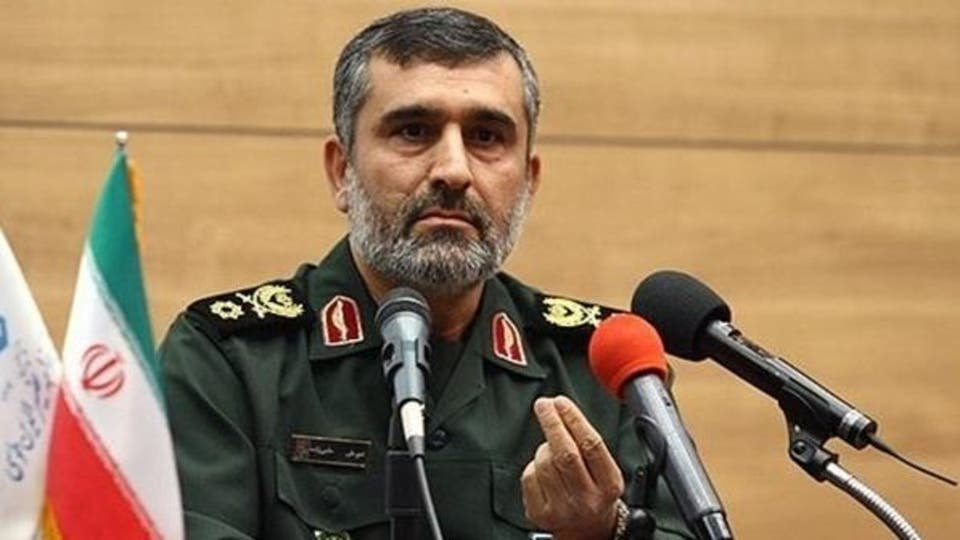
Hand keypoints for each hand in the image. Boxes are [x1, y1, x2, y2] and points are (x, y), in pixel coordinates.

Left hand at [521, 395, 623, 539]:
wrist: (587, 529)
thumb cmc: (595, 491)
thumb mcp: (605, 470)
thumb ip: (588, 444)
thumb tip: (560, 410)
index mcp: (609, 485)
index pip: (591, 445)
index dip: (574, 419)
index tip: (561, 402)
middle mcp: (587, 499)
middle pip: (565, 453)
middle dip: (552, 423)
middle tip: (544, 405)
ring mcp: (563, 508)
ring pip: (544, 463)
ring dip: (544, 447)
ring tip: (551, 448)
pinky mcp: (541, 514)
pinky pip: (530, 477)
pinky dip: (533, 465)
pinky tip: (542, 468)